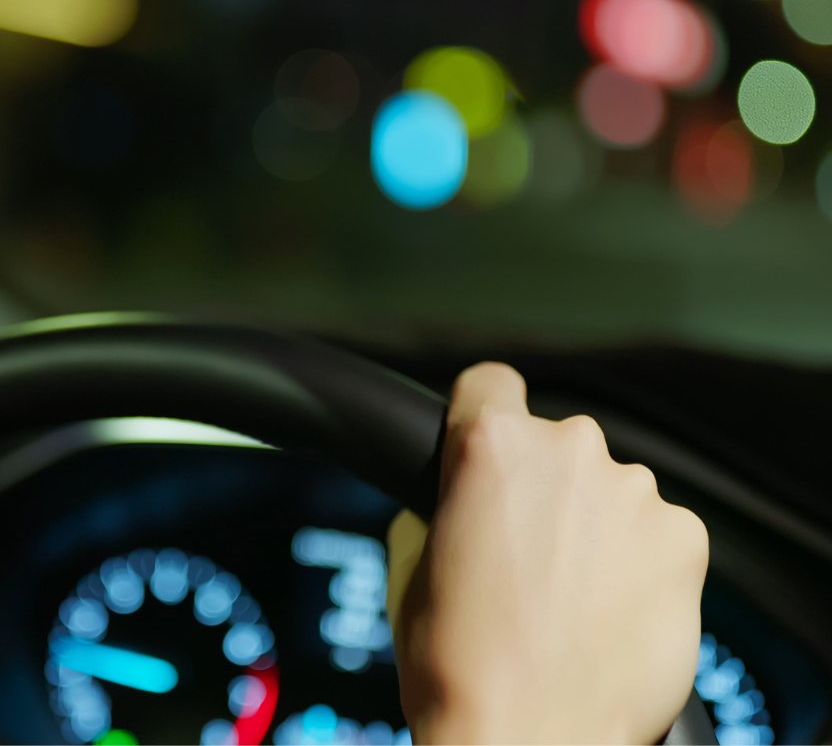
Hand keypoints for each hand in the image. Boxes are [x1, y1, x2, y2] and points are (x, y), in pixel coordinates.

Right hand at [386, 363, 708, 743]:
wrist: (528, 738)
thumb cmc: (459, 666)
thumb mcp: (409, 567)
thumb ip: (438, 509)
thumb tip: (459, 502)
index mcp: (488, 447)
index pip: (489, 383)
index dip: (483, 414)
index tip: (489, 444)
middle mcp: (567, 451)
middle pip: (554, 443)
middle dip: (541, 487)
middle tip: (523, 555)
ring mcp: (633, 493)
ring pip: (609, 488)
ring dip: (594, 524)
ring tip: (570, 595)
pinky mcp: (684, 539)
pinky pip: (657, 530)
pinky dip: (639, 561)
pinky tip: (610, 609)